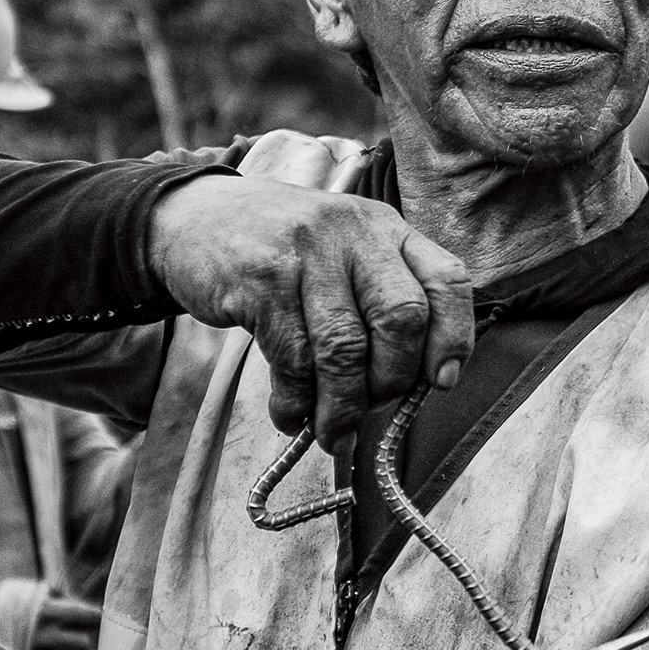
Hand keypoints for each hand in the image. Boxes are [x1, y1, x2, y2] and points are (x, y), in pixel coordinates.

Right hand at [30, 597, 100, 649]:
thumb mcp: (33, 593)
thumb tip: (87, 610)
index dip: (93, 617)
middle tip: (72, 632)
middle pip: (84, 643)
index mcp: (47, 612)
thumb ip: (62, 598)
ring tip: (60, 644)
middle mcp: (45, 636)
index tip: (90, 617)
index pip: (91, 617)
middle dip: (81, 637)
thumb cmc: (7, 606)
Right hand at [148, 174, 475, 445]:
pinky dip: (296, 401)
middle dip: (393, 380)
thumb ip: (383, 298)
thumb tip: (418, 384)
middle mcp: (353, 233)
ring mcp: (306, 254)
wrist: (194, 216)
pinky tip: (292, 415)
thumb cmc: (285, 249)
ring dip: (342, 406)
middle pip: (402, 319)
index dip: (454, 337)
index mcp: (387, 228)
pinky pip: (291, 358)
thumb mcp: (345, 251)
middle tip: (372, 406)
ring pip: (344, 349)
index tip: (442, 382)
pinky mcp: (259, 282)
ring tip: (333, 434)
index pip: (447, 280)